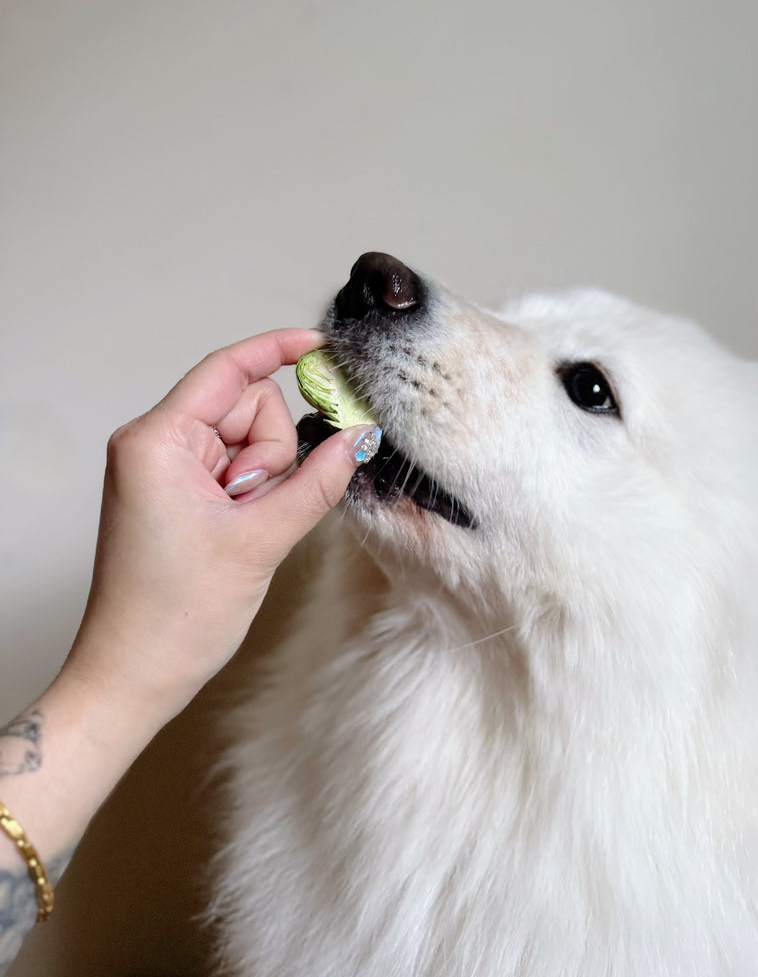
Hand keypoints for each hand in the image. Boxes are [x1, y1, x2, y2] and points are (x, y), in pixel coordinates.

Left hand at [62, 328, 376, 730]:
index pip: (228, 370)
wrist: (133, 676)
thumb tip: (359, 436)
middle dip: (271, 453)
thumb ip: (318, 480)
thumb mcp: (260, 541)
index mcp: (157, 440)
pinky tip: (240, 531)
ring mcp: (166, 469)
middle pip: (247, 407)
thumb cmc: (172, 616)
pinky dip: (255, 492)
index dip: (277, 350)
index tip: (322, 347)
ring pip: (249, 440)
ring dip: (264, 479)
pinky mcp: (178, 492)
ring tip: (241, 530)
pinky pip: (237, 467)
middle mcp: (155, 443)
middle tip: (253, 509)